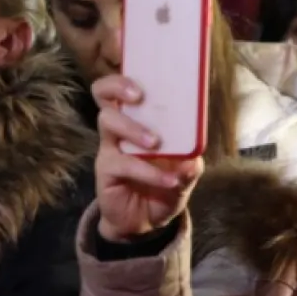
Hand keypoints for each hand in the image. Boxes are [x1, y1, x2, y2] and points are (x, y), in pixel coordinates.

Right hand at [92, 75, 204, 242]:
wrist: (144, 224)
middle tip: (139, 97)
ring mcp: (110, 147)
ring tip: (156, 144)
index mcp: (139, 119)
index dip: (127, 74)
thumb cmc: (162, 188)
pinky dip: (149, 171)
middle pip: (103, 93)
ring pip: (108, 121)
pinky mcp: (105, 170)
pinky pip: (122, 163)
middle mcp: (120, 128)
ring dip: (134, 129)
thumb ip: (190, 165)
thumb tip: (194, 157)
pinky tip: (169, 181)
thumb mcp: (184, 176)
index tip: (147, 71)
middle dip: (118, 86)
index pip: (125, 87)